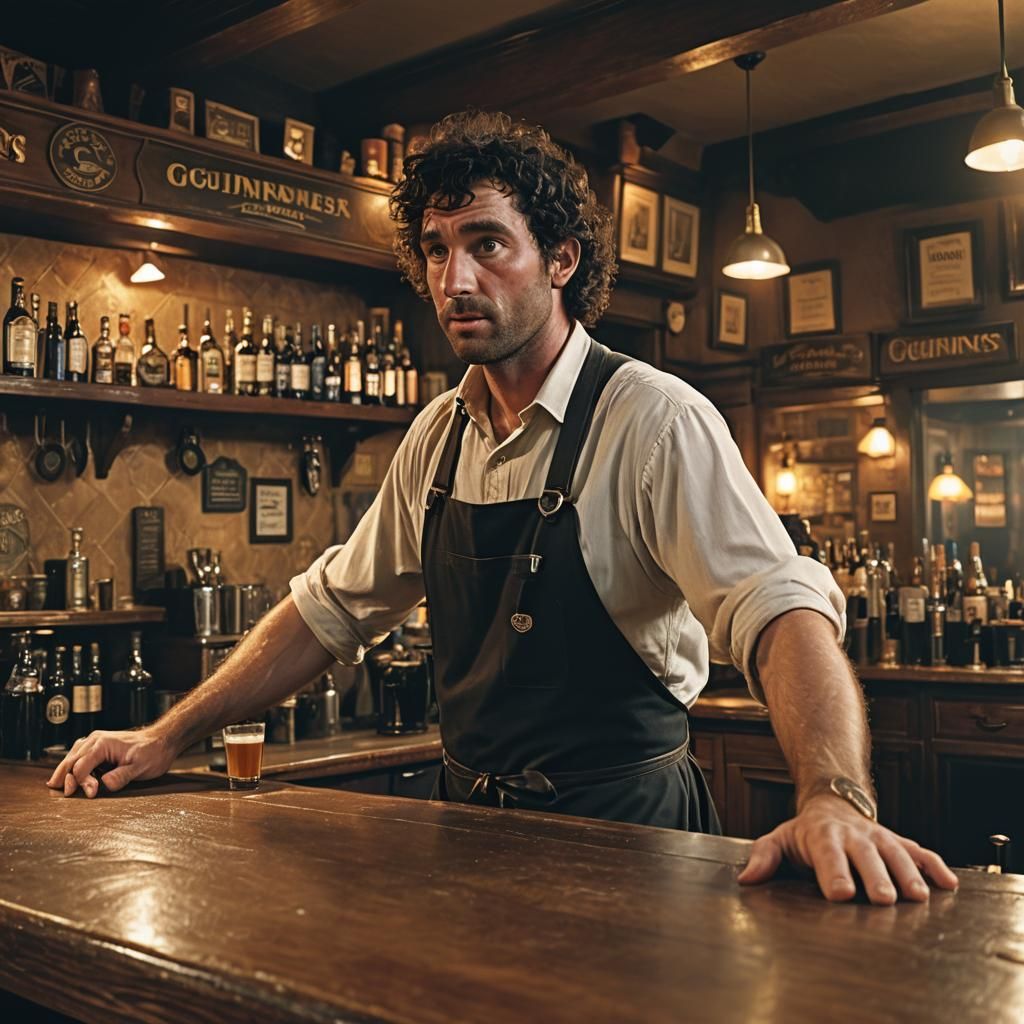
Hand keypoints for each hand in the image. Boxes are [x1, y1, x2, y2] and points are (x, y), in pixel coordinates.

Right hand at [46, 728, 177, 797]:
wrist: (162, 741)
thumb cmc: (153, 753)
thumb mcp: (140, 767)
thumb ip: (122, 776)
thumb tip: (104, 783)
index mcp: (102, 744)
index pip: (81, 766)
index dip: (83, 783)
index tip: (92, 794)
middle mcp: (95, 740)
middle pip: (71, 761)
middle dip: (66, 778)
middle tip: (67, 795)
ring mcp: (95, 742)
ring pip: (72, 757)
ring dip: (64, 772)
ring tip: (56, 786)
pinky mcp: (98, 746)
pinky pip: (78, 756)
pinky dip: (71, 766)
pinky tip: (66, 775)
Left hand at [737, 794, 959, 904]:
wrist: (833, 803)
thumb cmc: (805, 832)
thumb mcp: (779, 838)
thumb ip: (764, 857)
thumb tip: (746, 879)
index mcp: (822, 835)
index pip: (828, 854)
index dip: (834, 873)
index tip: (840, 893)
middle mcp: (853, 835)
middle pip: (866, 856)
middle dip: (874, 876)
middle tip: (883, 899)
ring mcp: (878, 837)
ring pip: (896, 853)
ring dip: (908, 874)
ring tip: (918, 897)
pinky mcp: (898, 841)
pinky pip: (919, 851)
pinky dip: (934, 866)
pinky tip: (948, 884)